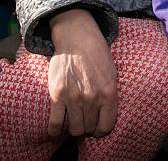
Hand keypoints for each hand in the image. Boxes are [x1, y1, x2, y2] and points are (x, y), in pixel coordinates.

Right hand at [47, 9, 117, 137]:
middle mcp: (92, 97)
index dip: (101, 130)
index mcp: (109, 92)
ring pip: (74, 129)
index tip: (97, 127)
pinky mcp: (57, 95)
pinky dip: (55, 130)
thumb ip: (109, 95)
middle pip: (89, 128)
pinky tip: (56, 129)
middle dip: (87, 127)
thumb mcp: (112, 73)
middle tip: (84, 121)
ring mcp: (74, 97)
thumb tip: (105, 114)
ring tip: (74, 121)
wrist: (77, 38)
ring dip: (74, 128)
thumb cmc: (96, 54)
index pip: (106, 126)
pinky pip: (55, 123)